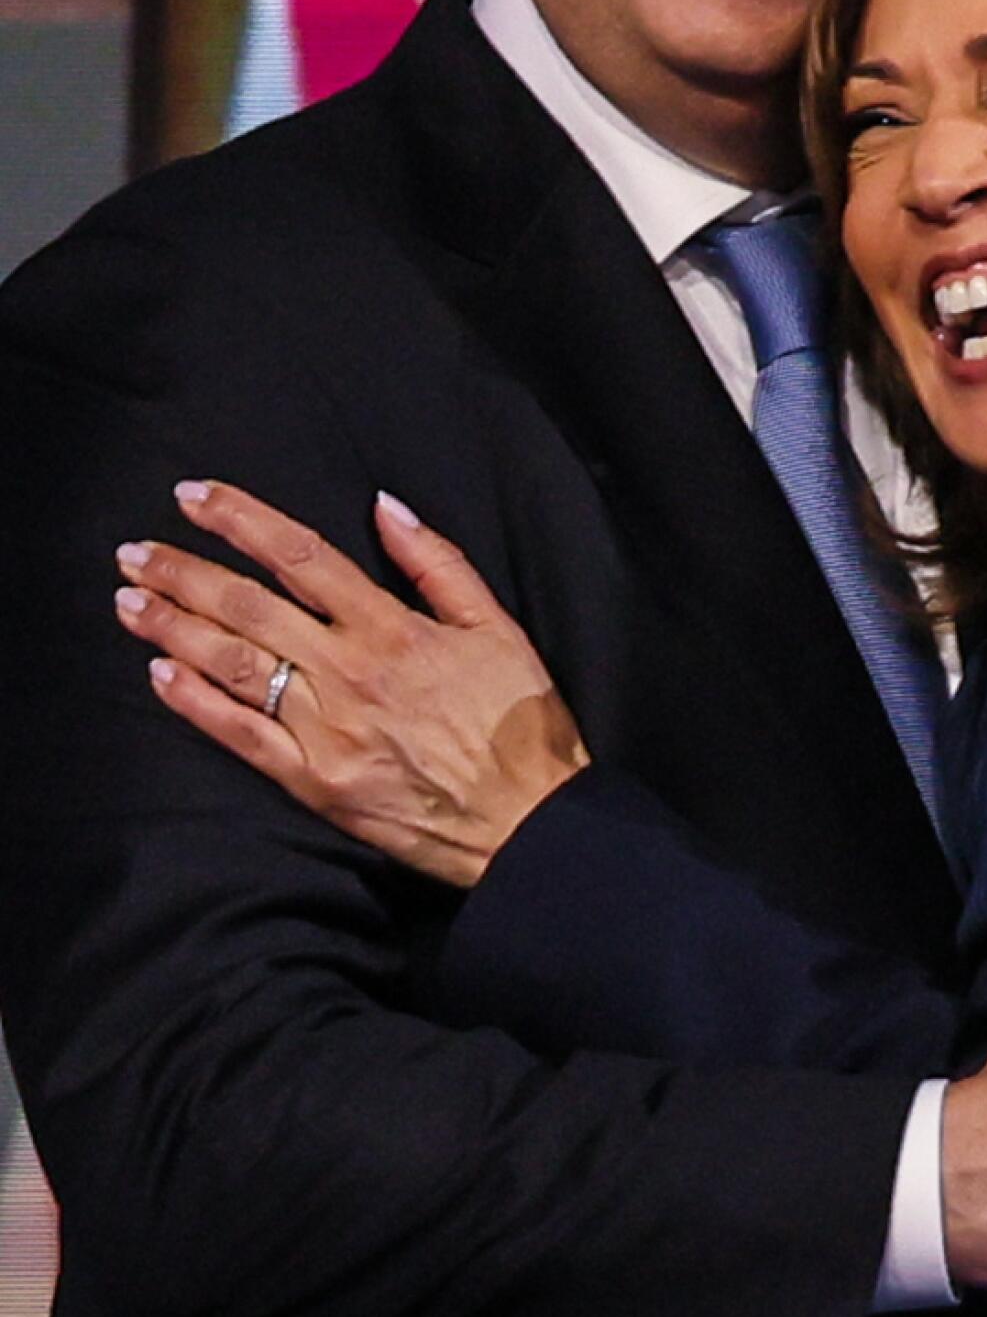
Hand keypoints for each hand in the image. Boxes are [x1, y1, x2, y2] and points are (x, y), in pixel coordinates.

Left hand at [114, 481, 587, 885]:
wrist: (527, 820)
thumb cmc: (521, 721)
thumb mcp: (499, 626)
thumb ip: (439, 563)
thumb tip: (385, 507)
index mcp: (393, 628)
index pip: (301, 556)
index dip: (242, 520)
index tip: (194, 496)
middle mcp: (350, 672)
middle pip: (249, 607)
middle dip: (185, 572)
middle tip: (134, 550)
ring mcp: (326, 730)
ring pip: (234, 666)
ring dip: (174, 629)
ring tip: (129, 601)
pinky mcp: (314, 782)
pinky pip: (242, 737)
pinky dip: (197, 705)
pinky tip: (161, 675)